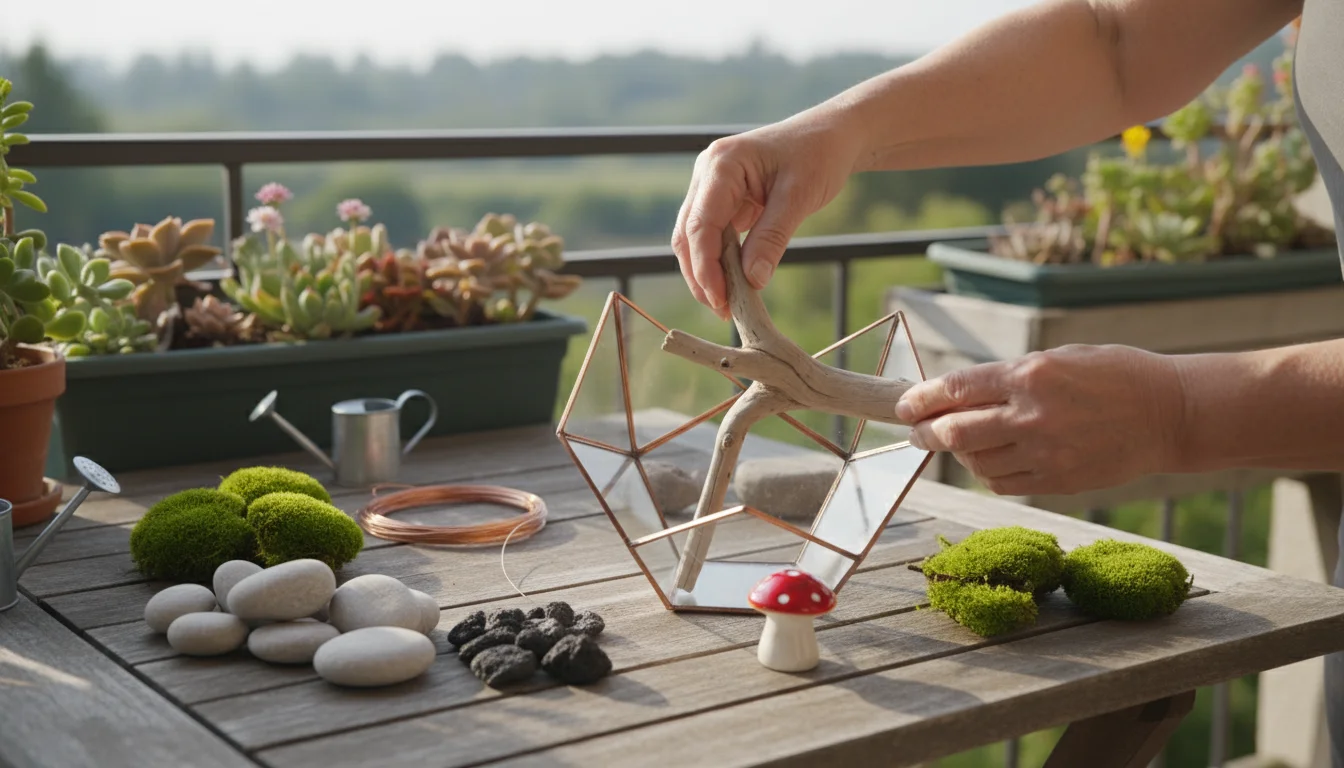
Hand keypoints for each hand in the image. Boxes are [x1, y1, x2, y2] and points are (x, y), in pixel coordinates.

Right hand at [671, 107, 865, 318]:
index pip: (701, 225)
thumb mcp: (799, 196)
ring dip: (706, 272)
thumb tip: (752, 280)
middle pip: (688, 235)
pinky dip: (719, 261)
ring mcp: (711, 187)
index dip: (706, 267)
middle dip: (701, 276)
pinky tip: (733, 284)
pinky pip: (712, 236)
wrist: (832, 136)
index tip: (721, 299)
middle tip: (723, 310)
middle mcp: (707, 174)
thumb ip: (772, 237)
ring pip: (694, 239)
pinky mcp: (722, 200)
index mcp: (721, 165)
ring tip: (727, 304)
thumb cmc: (818, 155)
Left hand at [895, 344, 1186, 495]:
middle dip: (926, 432)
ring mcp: (1045, 452)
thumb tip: (959, 396)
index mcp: (1031, 375)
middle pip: (954, 432)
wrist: (1171, 414)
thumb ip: (1009, 377)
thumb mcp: (1060, 358)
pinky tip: (991, 460)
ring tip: (962, 442)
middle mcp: (1032, 415)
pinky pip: (1002, 483)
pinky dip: (986, 473)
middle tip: (918, 430)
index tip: (904, 406)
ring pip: (975, 462)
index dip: (920, 400)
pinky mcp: (1057, 481)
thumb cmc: (1115, 376)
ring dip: (959, 453)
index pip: (956, 390)